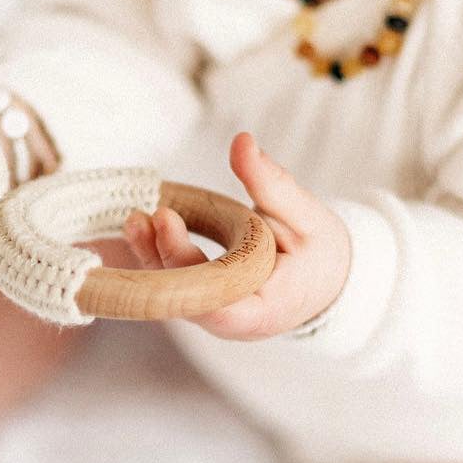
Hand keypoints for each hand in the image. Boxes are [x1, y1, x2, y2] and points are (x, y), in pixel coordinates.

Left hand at [122, 131, 351, 339]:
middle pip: (188, 297)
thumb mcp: (305, 214)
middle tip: (153, 214)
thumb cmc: (320, 252)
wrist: (326, 279)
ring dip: (150, 256)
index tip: (168, 226)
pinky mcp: (205, 301)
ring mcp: (216, 315)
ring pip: (174, 292)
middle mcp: (235, 320)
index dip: (187, 272)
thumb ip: (272, 182)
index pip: (218, 306)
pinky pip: (175, 284)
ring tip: (135, 219)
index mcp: (266, 309)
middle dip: (163, 256)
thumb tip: (242, 141)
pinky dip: (158, 254)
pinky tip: (141, 227)